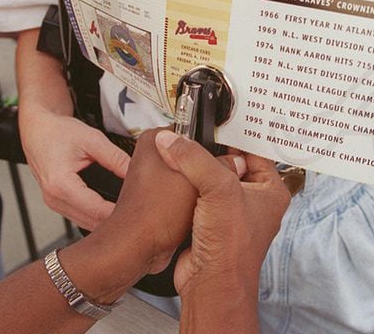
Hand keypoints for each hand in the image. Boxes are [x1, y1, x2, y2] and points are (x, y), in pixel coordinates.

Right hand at [19, 108, 130, 230]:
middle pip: (92, 222)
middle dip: (116, 220)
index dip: (121, 213)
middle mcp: (54, 199)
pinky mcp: (58, 203)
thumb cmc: (59, 131)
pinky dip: (97, 216)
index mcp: (61, 185)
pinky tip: (113, 209)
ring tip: (130, 212)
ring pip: (86, 223)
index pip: (97, 211)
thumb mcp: (93, 140)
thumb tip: (139, 173)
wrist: (38, 128)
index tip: (141, 211)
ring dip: (107, 221)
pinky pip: (80, 217)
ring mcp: (54, 204)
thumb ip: (116, 158)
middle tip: (141, 214)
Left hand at [62, 128, 247, 304]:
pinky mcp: (160, 196)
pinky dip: (194, 201)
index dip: (214, 141)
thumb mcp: (200, 183)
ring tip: (206, 195)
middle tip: (217, 177)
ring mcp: (155, 177)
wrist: (137, 246)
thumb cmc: (154, 214)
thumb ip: (221, 167)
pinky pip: (185, 192)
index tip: (227, 152)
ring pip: (193, 175)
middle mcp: (153, 156)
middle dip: (209, 168)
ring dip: (202, 186)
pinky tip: (198, 208)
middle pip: (196, 154)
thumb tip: (235, 162)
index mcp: (156, 140)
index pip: (194, 128)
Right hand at [154, 130, 289, 331]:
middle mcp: (253, 200)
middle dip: (209, 151)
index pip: (253, 149)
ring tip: (180, 149)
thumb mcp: (218, 189)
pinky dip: (185, 187)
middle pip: (229, 162)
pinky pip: (196, 195)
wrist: (211, 284)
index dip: (233, 134)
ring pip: (210, 179)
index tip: (213, 120)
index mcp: (270, 190)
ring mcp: (230, 212)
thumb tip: (173, 141)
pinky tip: (175, 176)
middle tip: (192, 131)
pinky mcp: (208, 223)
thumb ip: (194, 159)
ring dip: (195, 169)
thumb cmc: (231, 248)